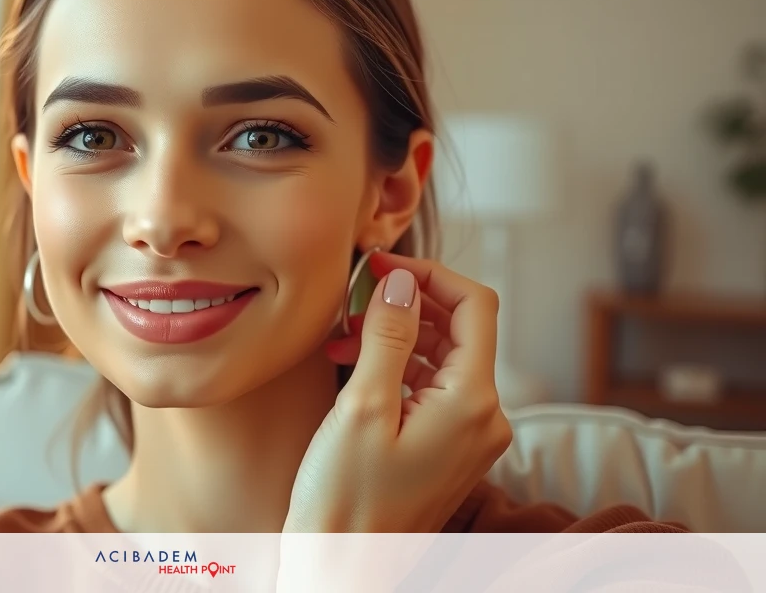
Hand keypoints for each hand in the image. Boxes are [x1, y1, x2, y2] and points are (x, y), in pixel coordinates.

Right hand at [283, 252, 512, 532]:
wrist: (341, 568)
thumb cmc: (346, 501)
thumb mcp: (362, 406)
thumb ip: (388, 336)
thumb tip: (403, 281)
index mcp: (473, 403)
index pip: (475, 306)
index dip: (428, 273)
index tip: (379, 264)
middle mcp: (484, 417)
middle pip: (460, 328)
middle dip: (407, 302)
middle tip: (353, 293)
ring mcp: (468, 434)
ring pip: (442, 355)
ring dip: (396, 332)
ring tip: (341, 332)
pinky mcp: (446, 447)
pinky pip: (431, 386)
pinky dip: (396, 364)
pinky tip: (352, 361)